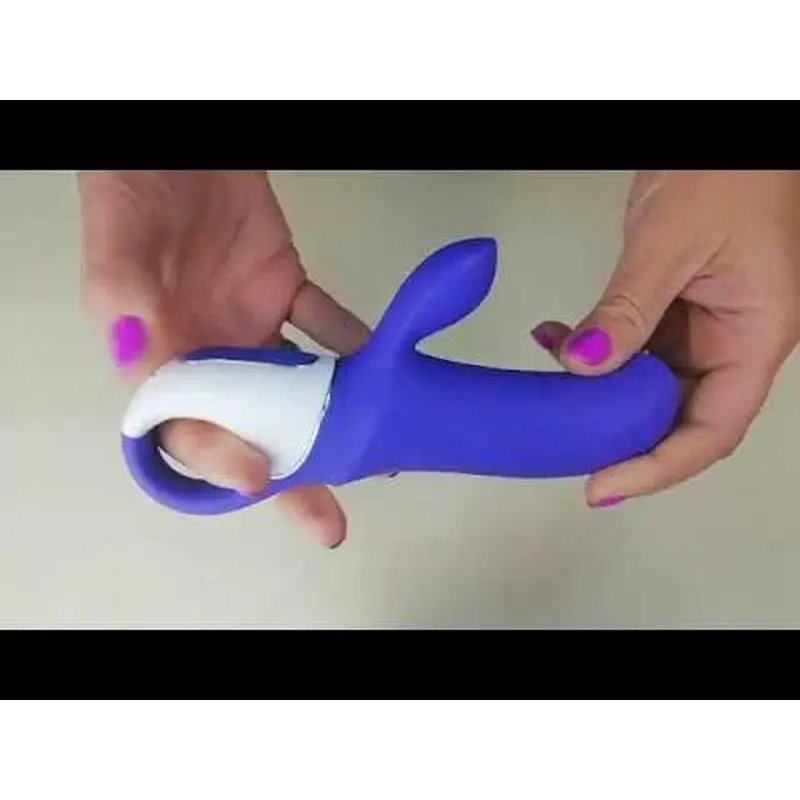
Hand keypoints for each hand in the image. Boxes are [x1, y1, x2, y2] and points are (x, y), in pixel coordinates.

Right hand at [80, 170, 369, 546]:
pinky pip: (324, 322)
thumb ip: (127, 302)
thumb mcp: (120, 245)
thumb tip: (144, 366)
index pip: (188, 425)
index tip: (259, 478)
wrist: (179, 143)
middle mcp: (210, 352)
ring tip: (378, 451)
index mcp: (162, 356)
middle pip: (250, 426)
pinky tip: (384, 365)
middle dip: (289, 474)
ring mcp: (251, 323)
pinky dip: (355, 343)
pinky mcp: (284, 288)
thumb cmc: (134, 188)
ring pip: (295, 385)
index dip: (220, 458)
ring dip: (334, 418)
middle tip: (328, 520)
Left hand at [532, 170, 799, 506]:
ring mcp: (703, 329)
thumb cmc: (723, 172)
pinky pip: (632, 348)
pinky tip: (553, 338)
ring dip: (597, 394)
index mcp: (755, 339)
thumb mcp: (670, 242)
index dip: (657, 468)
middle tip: (562, 446)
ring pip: (649, 387)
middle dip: (620, 438)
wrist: (729, 131)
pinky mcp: (674, 311)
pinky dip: (593, 350)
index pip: (710, 430)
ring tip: (549, 390)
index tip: (600, 485)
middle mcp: (732, 345)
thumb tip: (582, 367)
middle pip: (679, 418)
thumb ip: (628, 309)